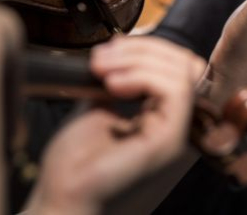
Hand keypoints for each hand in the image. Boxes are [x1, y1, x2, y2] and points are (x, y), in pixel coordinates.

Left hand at [26, 36, 199, 214]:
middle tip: (102, 57)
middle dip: (144, 48)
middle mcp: (177, 125)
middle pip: (186, 64)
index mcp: (163, 118)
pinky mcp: (170, 141)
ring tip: (102, 68)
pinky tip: (113, 83)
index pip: (180, 68)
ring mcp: (176, 134)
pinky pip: (176, 92)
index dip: (149, 49)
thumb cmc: (75, 164)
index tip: (109, 49)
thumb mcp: (98, 107)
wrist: (61, 197)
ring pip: (182, 73)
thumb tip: (122, 49)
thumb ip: (117, 82)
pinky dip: (144, 76)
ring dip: (139, 59)